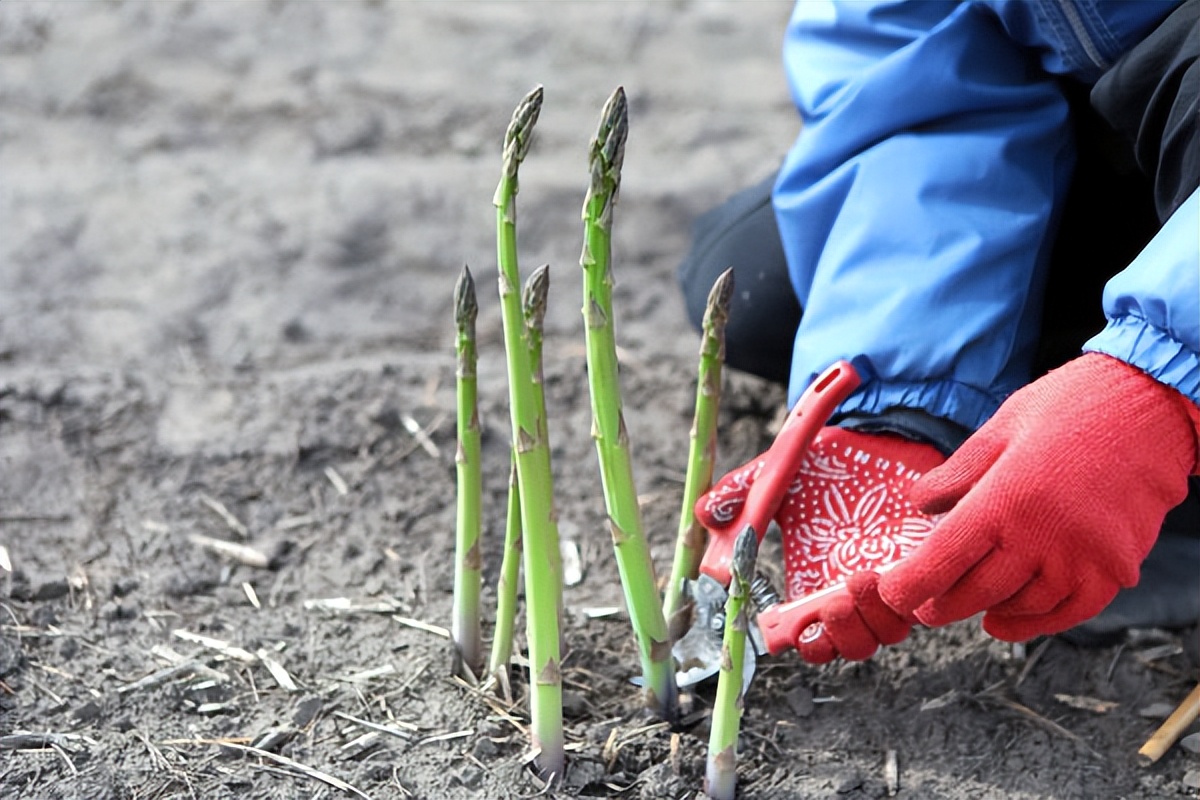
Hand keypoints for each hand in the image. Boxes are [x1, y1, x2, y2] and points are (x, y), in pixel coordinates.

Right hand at [696, 426, 944, 661]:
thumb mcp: (776, 475)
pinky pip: (923, 604)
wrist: (879, 435)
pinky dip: (906, 599)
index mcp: (810, 582)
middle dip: (838, 637)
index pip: (803, 637)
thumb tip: (705, 514)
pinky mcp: (925, 565)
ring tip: (858, 580)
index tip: (786, 628)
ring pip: (886, 633)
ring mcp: (889, 581)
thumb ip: (741, 495)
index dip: (796, 642)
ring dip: (869, 619)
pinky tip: (887, 570)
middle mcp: (848, 590)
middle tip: (829, 606)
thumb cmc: (827, 462)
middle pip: (848, 646)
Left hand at [879, 354, 1199, 641]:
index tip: (892, 592)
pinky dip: (1034, 621)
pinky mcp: (1115, 568)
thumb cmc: (1070, 407)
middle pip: (974, 593)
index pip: (941, 562)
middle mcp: (1042, 538)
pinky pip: (1068, 613)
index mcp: (1003, 501)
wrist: (1151, 405)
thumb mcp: (998, 429)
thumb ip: (955, 475)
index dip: (909, 586)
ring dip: (984, 610)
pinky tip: (1007, 618)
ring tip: (963, 603)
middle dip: (938, 604)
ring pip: (1018, 606)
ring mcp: (1082, 559)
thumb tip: (919, 505)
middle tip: (920, 605)